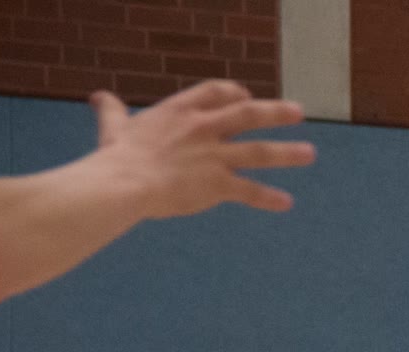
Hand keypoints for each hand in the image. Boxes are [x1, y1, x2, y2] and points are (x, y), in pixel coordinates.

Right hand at [90, 80, 314, 218]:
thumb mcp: (114, 126)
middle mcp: (203, 129)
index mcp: (180, 111)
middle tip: (298, 112)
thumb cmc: (115, 156)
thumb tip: (99, 96)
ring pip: (259, 151)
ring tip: (309, 153)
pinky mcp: (217, 184)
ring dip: (287, 152)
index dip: (234, 93)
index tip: (246, 96)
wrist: (123, 183)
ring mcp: (213, 156)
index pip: (216, 92)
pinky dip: (268, 198)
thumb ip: (113, 111)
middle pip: (248, 114)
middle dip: (276, 112)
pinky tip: (285, 203)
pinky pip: (249, 191)